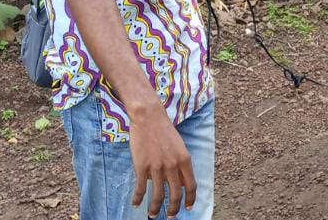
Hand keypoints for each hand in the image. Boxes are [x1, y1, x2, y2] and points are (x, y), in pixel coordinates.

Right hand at [129, 102, 195, 218]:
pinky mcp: (142, 166)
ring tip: (153, 215)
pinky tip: (136, 204)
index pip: (191, 185)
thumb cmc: (164, 130)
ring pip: (158, 195)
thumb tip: (181, 182)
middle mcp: (173, 166)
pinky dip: (138, 198)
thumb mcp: (179, 146)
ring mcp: (157, 167)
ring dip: (156, 208)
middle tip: (171, 216)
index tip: (188, 208)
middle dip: (173, 209)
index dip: (190, 199)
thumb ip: (181, 164)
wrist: (149, 117)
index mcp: (184, 160)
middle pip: (176, 194)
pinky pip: (141, 188)